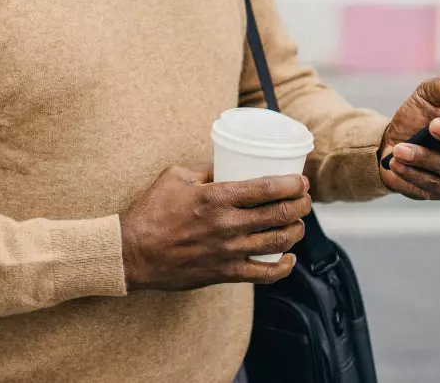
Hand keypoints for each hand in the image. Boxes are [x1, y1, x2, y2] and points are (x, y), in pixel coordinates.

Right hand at [118, 163, 310, 291]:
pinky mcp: (225, 273)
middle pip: (279, 214)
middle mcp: (227, 225)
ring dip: (295, 230)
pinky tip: (289, 257)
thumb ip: (205, 168)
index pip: (267, 188)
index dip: (291, 183)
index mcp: (216, 197)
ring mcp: (228, 251)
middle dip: (300, 204)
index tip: (300, 180)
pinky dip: (283, 267)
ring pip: (277, 242)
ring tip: (298, 222)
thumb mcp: (176, 176)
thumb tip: (228, 164)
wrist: (134, 252)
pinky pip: (264, 274)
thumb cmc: (152, 210)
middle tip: (304, 198)